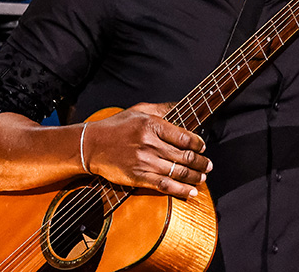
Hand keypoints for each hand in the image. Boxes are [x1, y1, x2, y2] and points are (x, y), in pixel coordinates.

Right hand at [82, 102, 211, 198]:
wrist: (90, 145)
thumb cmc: (116, 126)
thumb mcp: (139, 110)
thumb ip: (163, 108)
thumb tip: (184, 106)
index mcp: (151, 125)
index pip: (184, 137)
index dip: (198, 144)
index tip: (202, 146)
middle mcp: (149, 144)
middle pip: (184, 156)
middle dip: (201, 162)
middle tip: (208, 164)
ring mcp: (144, 162)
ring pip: (177, 172)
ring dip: (195, 176)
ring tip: (203, 177)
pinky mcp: (137, 177)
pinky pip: (164, 185)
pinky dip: (181, 190)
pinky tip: (191, 192)